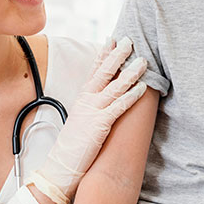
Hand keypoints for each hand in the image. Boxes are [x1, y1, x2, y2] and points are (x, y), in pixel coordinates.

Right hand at [27, 37, 147, 203]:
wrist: (61, 165)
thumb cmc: (73, 144)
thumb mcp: (81, 118)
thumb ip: (91, 105)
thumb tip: (104, 96)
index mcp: (82, 96)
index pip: (94, 69)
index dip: (104, 53)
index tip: (112, 39)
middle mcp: (87, 99)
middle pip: (104, 72)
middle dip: (118, 55)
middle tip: (130, 41)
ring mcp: (93, 111)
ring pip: (114, 86)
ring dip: (130, 72)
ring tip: (143, 61)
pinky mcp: (99, 125)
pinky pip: (118, 107)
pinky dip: (131, 96)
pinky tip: (142, 88)